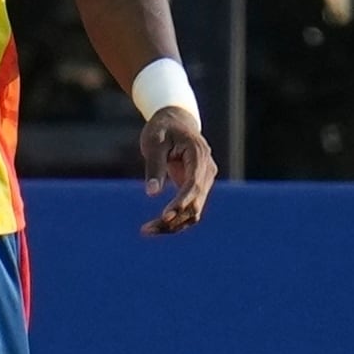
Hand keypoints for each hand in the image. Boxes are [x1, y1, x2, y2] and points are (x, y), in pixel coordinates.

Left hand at [139, 107, 217, 234]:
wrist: (175, 122)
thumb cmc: (162, 129)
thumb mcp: (154, 143)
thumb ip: (155, 166)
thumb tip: (152, 193)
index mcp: (199, 155)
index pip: (194, 185)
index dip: (181, 202)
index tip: (164, 216)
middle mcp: (207, 170)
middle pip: (196, 203)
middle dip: (173, 219)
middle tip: (146, 230)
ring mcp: (204, 180)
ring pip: (195, 210)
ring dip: (174, 224)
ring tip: (147, 231)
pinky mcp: (197, 187)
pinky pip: (190, 208)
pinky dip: (176, 219)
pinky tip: (156, 226)